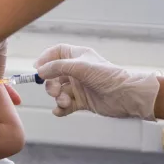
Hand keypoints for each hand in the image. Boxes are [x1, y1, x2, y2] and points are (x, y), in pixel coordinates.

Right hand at [34, 44, 159, 119]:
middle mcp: (78, 70)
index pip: (56, 52)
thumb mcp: (79, 67)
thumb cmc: (106, 76)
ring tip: (64, 102)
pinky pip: (65, 105)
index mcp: (78, 56)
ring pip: (59, 91)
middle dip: (50, 84)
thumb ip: (57, 67)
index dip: (45, 58)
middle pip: (53, 74)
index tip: (37, 68)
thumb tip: (39, 71)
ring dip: (57, 98)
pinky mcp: (83, 101)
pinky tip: (61, 111)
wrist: (125, 96)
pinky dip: (61, 109)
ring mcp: (80, 86)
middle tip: (54, 92)